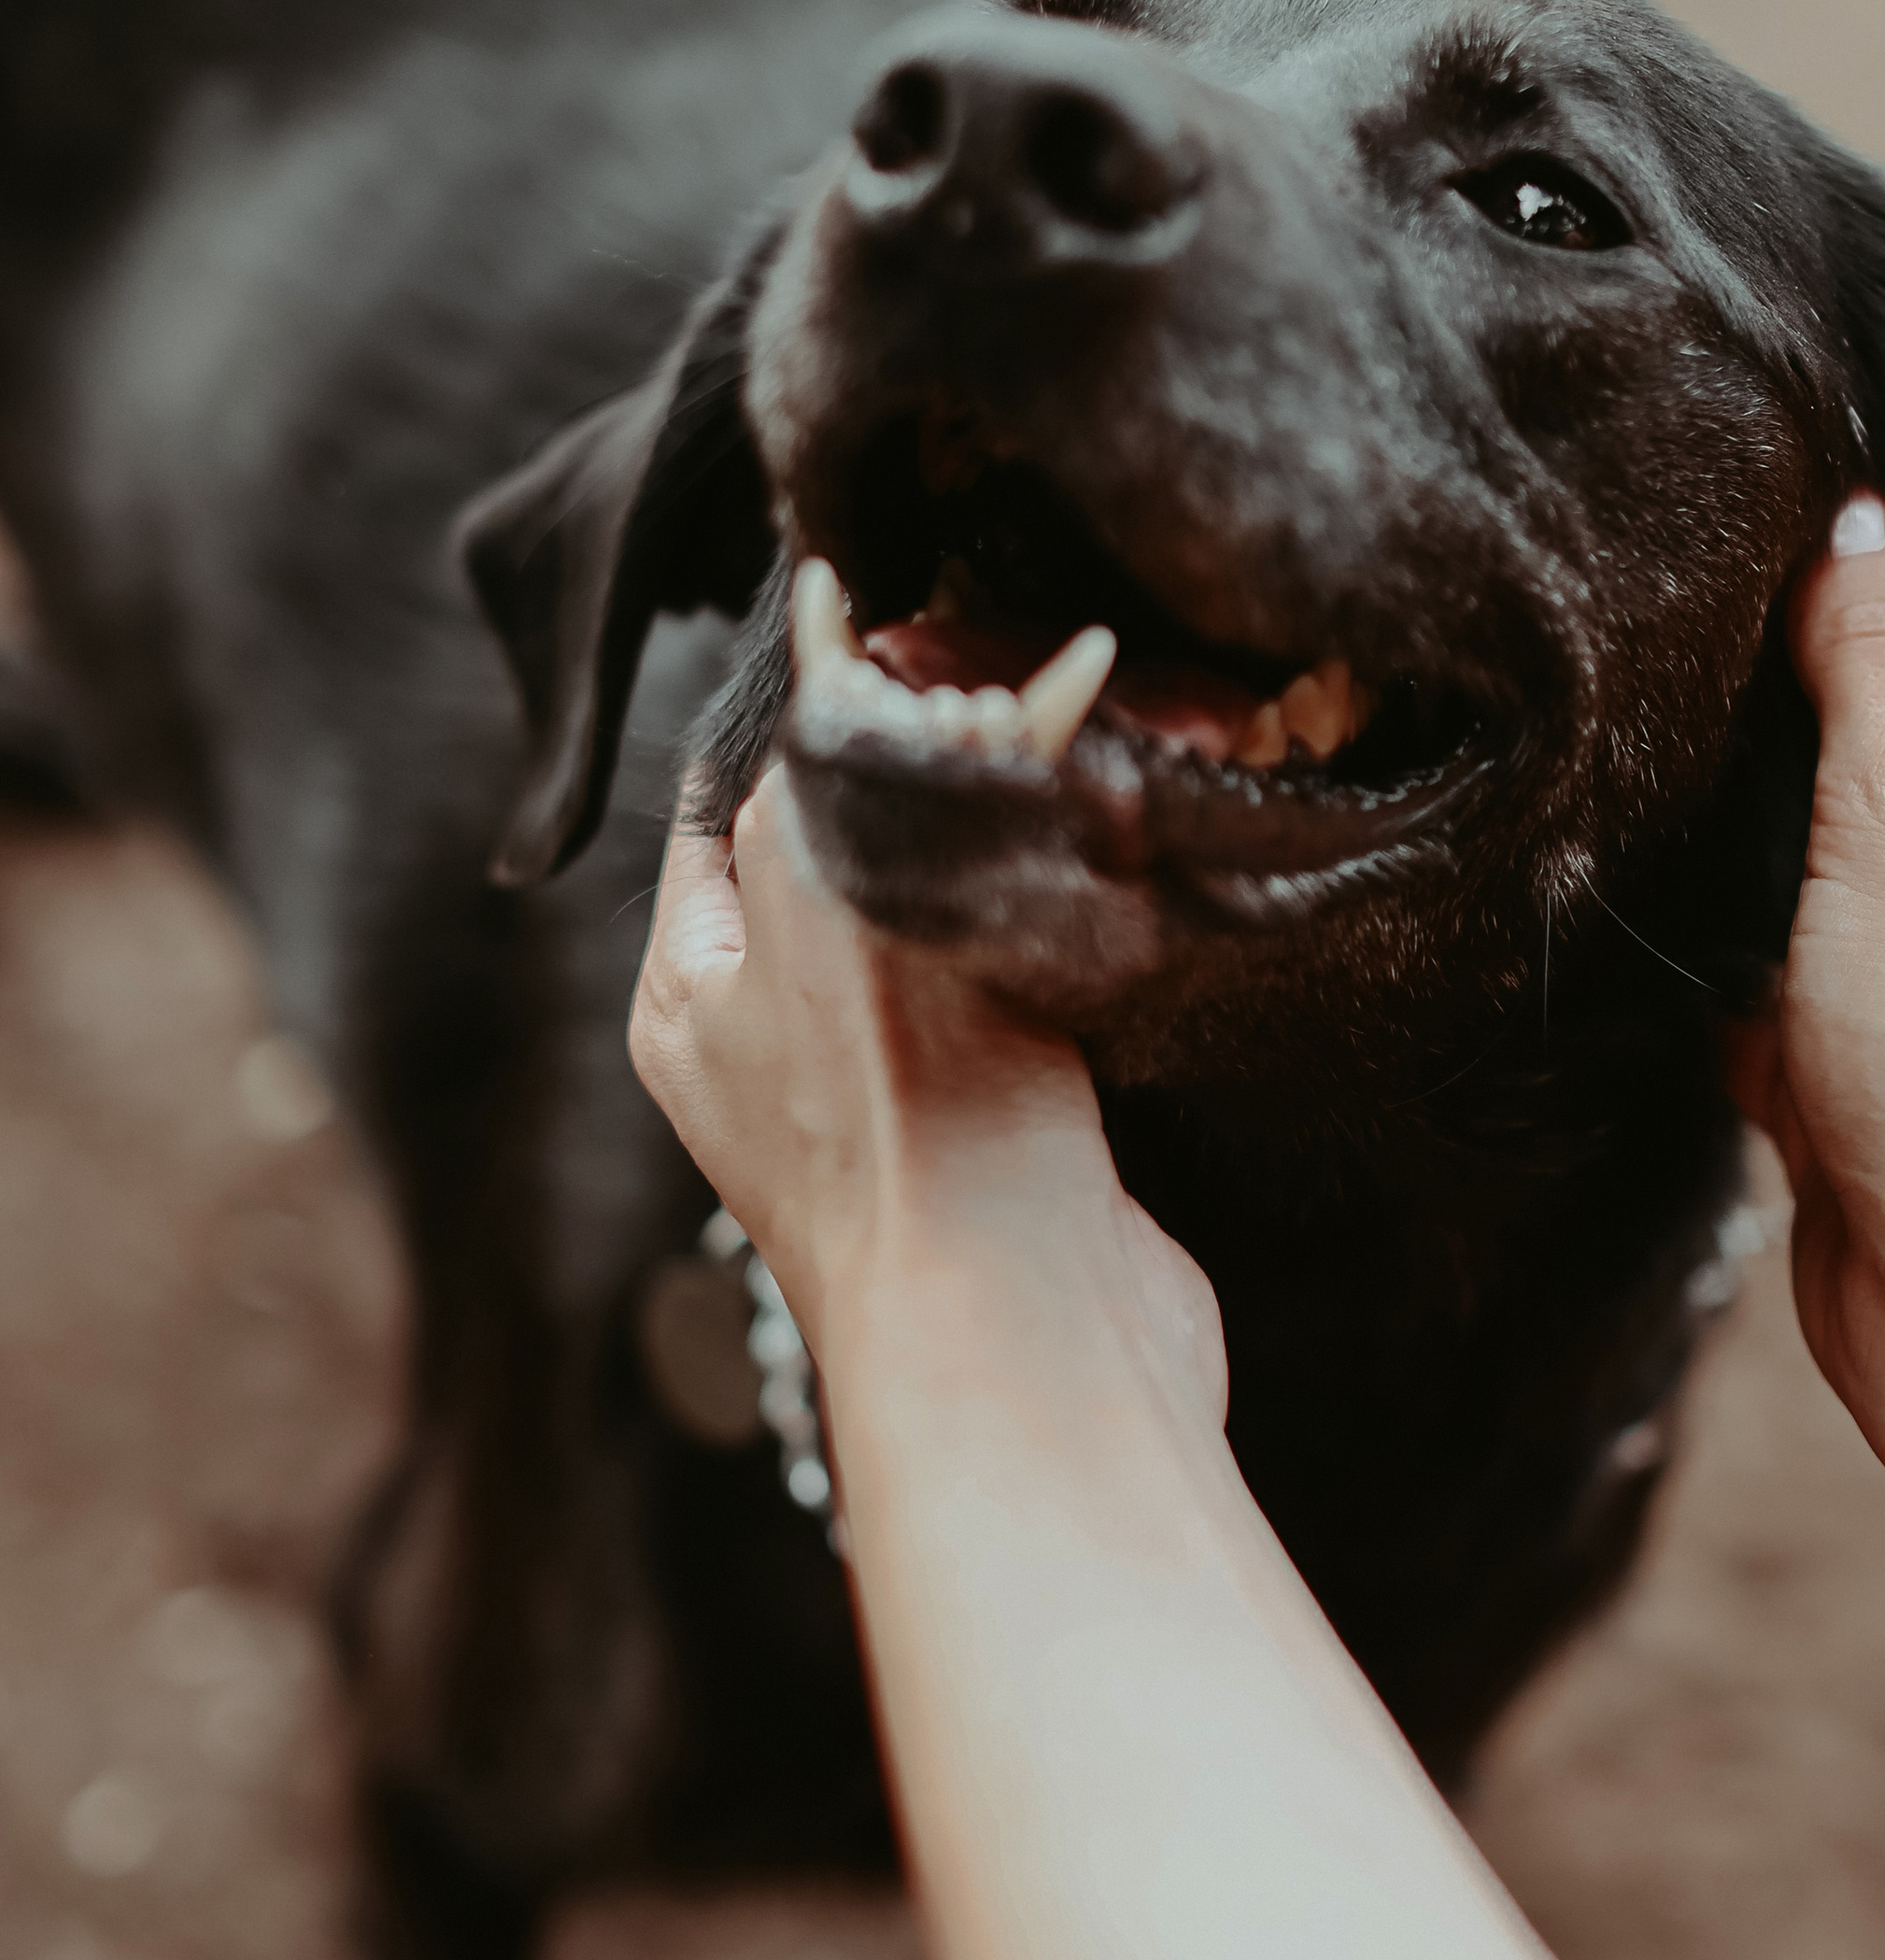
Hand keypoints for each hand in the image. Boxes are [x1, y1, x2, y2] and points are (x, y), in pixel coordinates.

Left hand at [629, 718, 1222, 1424]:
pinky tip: (1116, 879)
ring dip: (1015, 847)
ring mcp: (905, 1098)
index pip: (736, 798)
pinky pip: (1036, 990)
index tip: (900, 620)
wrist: (1031, 1339)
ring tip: (1079, 763)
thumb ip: (827, 764)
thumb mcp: (826, 888)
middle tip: (1020, 678)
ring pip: (954, 917)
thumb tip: (866, 660)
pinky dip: (1072, 929)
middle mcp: (782, 1048)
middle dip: (937, 767)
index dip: (814, 702)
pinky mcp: (1021, 1135)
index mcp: (692, 996)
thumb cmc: (906, 1131)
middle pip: (856, 851)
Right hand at [1729, 495, 1884, 1515]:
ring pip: (1817, 893)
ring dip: (1744, 891)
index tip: (1779, 586)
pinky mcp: (1871, 1084)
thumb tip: (1855, 524)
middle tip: (1688, 711)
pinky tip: (1667, 975)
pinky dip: (1724, 999)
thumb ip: (1863, 662)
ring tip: (1664, 842)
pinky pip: (1774, 1005)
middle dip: (1787, 761)